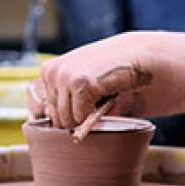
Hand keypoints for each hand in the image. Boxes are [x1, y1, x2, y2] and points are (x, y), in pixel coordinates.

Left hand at [33, 33, 157, 127]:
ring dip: (87, 116)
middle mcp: (51, 72)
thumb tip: (56, 128)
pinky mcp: (79, 83)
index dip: (70, 113)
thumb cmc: (109, 73)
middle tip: (97, 99)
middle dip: (78, 116)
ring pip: (67, 120)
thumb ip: (65, 100)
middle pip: (57, 118)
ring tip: (101, 96)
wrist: (136, 57)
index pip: (47, 112)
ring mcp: (64, 77)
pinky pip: (81, 117)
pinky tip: (105, 95)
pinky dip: (95, 114)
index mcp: (49, 71)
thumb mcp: (81, 82)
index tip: (86, 102)